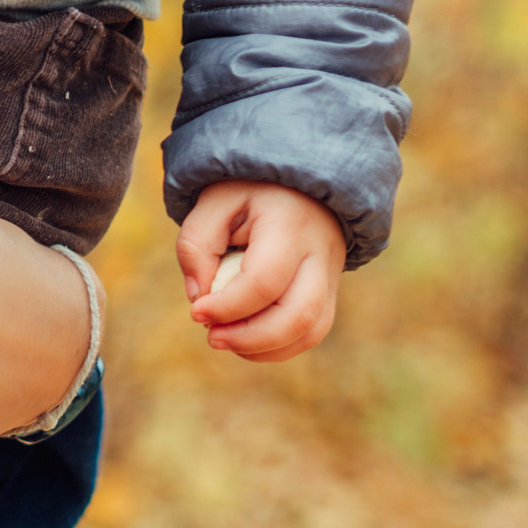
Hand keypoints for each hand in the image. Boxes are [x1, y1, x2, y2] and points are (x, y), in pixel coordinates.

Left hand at [177, 181, 345, 360]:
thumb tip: (199, 298)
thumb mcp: (213, 202)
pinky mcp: (330, 289)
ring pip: (310, 330)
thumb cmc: (248, 190)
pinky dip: (279, 346)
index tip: (197, 312)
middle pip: (298, 315)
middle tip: (212, 337)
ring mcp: (330, 273)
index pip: (264, 281)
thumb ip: (196, 246)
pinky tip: (246, 338)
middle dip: (249, 338)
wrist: (295, 180)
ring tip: (226, 339)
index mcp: (289, 222)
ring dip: (264, 347)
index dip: (227, 307)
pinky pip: (313, 331)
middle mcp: (319, 252)